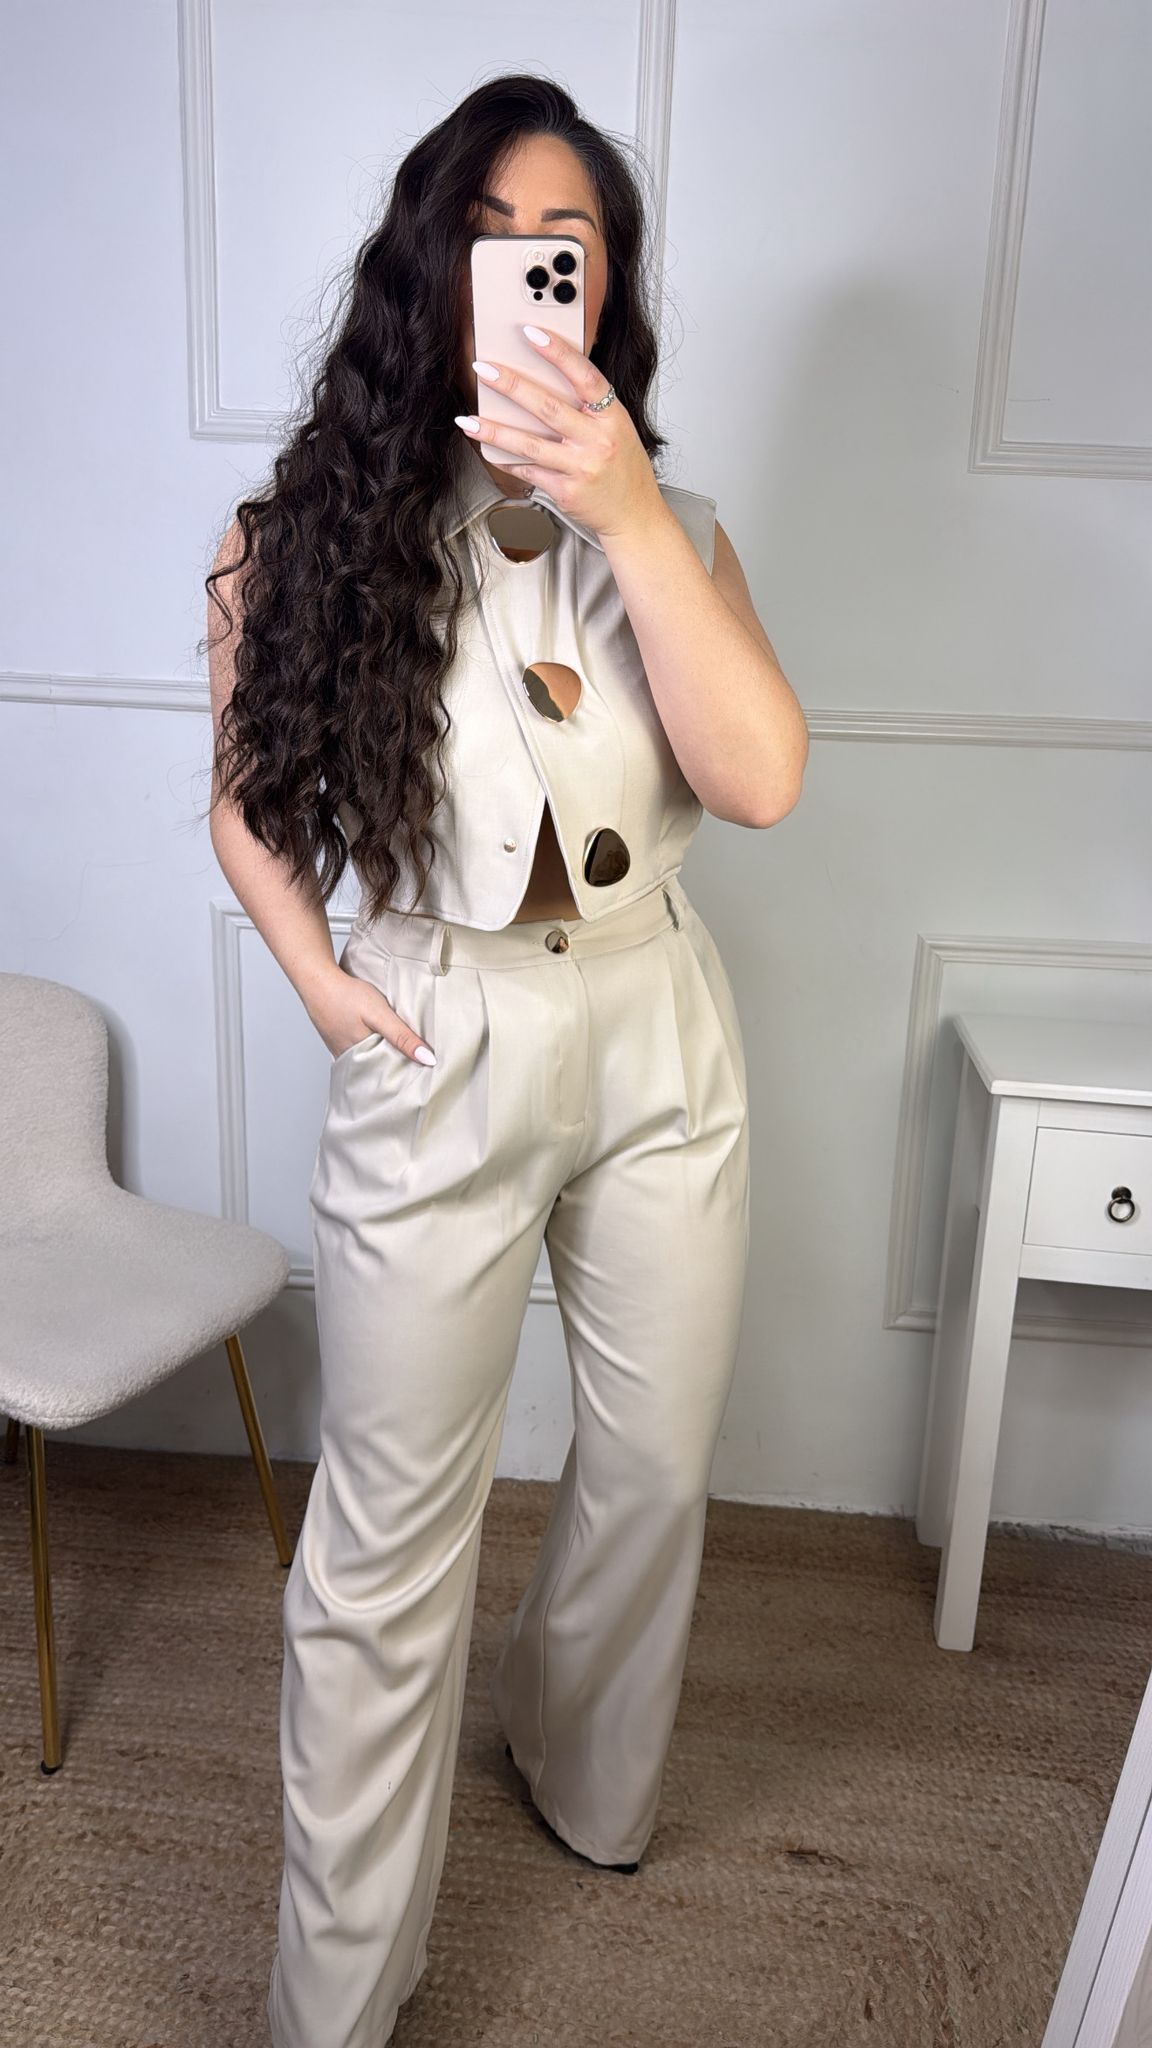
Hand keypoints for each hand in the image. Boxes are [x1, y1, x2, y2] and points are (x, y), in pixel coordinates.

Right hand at [308, 965, 434, 1065]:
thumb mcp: (380, 1015)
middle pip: (379, 1069)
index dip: (408, 1071)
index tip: (425, 1070)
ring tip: (401, 1051)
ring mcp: (341, 1051)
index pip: (390, 1074)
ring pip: (368, 1059)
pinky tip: (376, 1038)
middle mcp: (350, 1059)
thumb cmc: (347, 995)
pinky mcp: (337, 1041)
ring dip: (382, 1055)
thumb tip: (428, 1059)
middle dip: (396, 1066)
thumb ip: (402, 1037)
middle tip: (417, 1062)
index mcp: (362, 1058)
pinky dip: (369, 1046)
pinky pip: (357, 1050)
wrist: (317, 981)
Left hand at [455, 325, 662, 540]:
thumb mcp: (618, 427)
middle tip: (483, 368)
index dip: (558, 353)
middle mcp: (597, 440)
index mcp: (612, 417)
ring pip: (530, 444)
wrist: (634, 513)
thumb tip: (545, 379)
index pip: (585, 377)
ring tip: (468, 419)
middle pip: (548, 407)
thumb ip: (589, 406)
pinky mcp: (565, 491)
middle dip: (511, 386)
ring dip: (494, 430)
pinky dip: (507, 461)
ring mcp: (581, 468)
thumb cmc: (623, 467)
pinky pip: (529, 472)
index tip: (531, 333)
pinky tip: (488, 450)